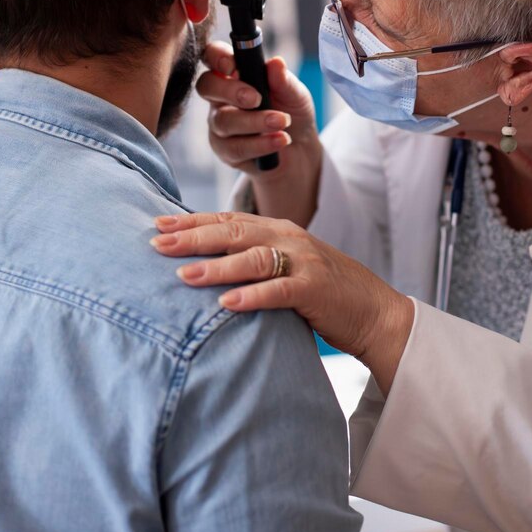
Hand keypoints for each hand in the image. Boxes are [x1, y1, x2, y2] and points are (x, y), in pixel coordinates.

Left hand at [152, 212, 414, 395]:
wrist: (374, 311)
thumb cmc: (322, 292)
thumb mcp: (285, 267)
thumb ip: (252, 260)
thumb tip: (202, 263)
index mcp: (278, 229)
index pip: (228, 219)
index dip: (192, 221)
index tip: (157, 223)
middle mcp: (288, 237)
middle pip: (233, 231)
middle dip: (192, 236)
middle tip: (156, 242)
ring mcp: (304, 261)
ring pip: (252, 257)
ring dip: (215, 266)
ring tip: (182, 274)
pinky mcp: (315, 288)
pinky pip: (279, 290)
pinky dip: (251, 295)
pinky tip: (225, 303)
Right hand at [196, 42, 322, 225]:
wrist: (300, 148)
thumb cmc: (291, 111)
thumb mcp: (295, 94)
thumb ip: (283, 80)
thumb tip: (276, 62)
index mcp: (234, 73)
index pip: (212, 56)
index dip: (216, 57)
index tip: (233, 66)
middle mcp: (221, 96)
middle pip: (207, 86)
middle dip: (230, 91)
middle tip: (256, 99)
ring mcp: (219, 124)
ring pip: (223, 121)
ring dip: (255, 122)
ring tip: (282, 122)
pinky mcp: (225, 150)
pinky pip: (235, 148)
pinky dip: (260, 144)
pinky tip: (280, 140)